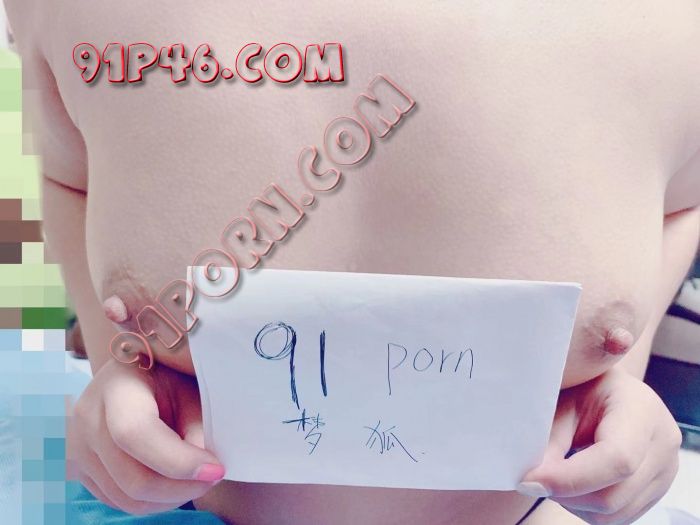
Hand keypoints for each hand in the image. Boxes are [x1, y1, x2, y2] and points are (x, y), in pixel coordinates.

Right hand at [67, 359, 224, 514]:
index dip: (179, 461)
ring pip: (127, 499)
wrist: (134, 377)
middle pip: (133, 478)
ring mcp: (76, 448)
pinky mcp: (78, 471)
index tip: (216, 469)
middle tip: (215, 477)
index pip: (136, 434)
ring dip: (171, 499)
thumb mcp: (189, 390)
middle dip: (181, 488)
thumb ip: (197, 427)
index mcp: (115, 386)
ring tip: (199, 479)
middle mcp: (86, 418)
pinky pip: (118, 502)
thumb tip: (204, 471)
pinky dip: (153, 502)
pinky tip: (176, 483)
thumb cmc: (169, 380)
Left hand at [518, 368, 681, 524]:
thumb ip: (550, 441)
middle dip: (565, 494)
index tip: (530, 480)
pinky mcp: (657, 490)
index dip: (569, 478)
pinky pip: (620, 517)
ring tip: (552, 478)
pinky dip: (588, 509)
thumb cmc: (582, 389)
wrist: (608, 388)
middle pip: (613, 496)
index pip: (616, 460)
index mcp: (641, 410)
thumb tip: (534, 482)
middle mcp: (663, 443)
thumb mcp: (562, 404)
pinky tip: (573, 485)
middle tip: (532, 478)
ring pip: (615, 514)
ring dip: (574, 505)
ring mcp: (665, 471)